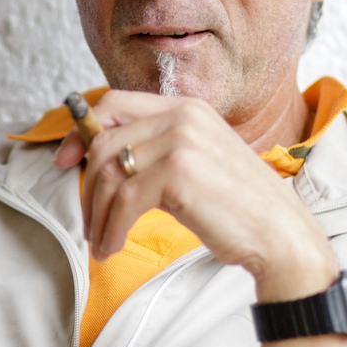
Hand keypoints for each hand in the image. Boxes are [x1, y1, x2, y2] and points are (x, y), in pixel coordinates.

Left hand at [53, 90, 339, 300]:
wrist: (281, 234)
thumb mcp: (198, 162)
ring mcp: (181, 141)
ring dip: (97, 213)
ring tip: (102, 240)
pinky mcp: (178, 173)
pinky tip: (113, 245)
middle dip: (87, 184)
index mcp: (187, 108)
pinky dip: (110, 228)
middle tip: (89, 220)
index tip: (65, 159)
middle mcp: (183, 116)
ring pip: (108, 172)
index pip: (116, 102)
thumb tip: (105, 160)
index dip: (82, 129)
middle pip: (104, 139)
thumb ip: (159, 150)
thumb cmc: (239, 207)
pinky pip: (122, 200)